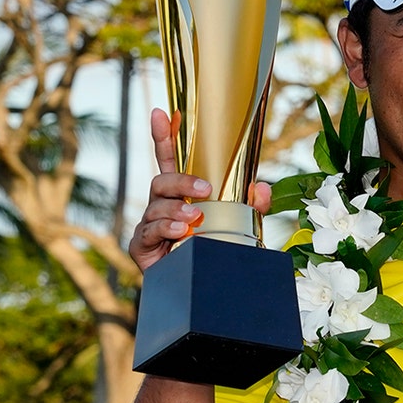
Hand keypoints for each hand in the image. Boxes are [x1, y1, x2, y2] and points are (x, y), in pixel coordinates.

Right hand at [127, 108, 271, 272]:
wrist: (202, 289)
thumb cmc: (215, 251)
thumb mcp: (240, 226)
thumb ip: (252, 206)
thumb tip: (260, 188)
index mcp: (182, 195)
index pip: (170, 161)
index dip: (164, 136)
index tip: (161, 113)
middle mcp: (162, 206)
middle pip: (162, 180)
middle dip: (182, 181)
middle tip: (206, 190)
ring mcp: (149, 225)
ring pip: (156, 206)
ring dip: (178, 210)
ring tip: (195, 219)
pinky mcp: (141, 246)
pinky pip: (149, 231)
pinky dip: (166, 229)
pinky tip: (181, 232)